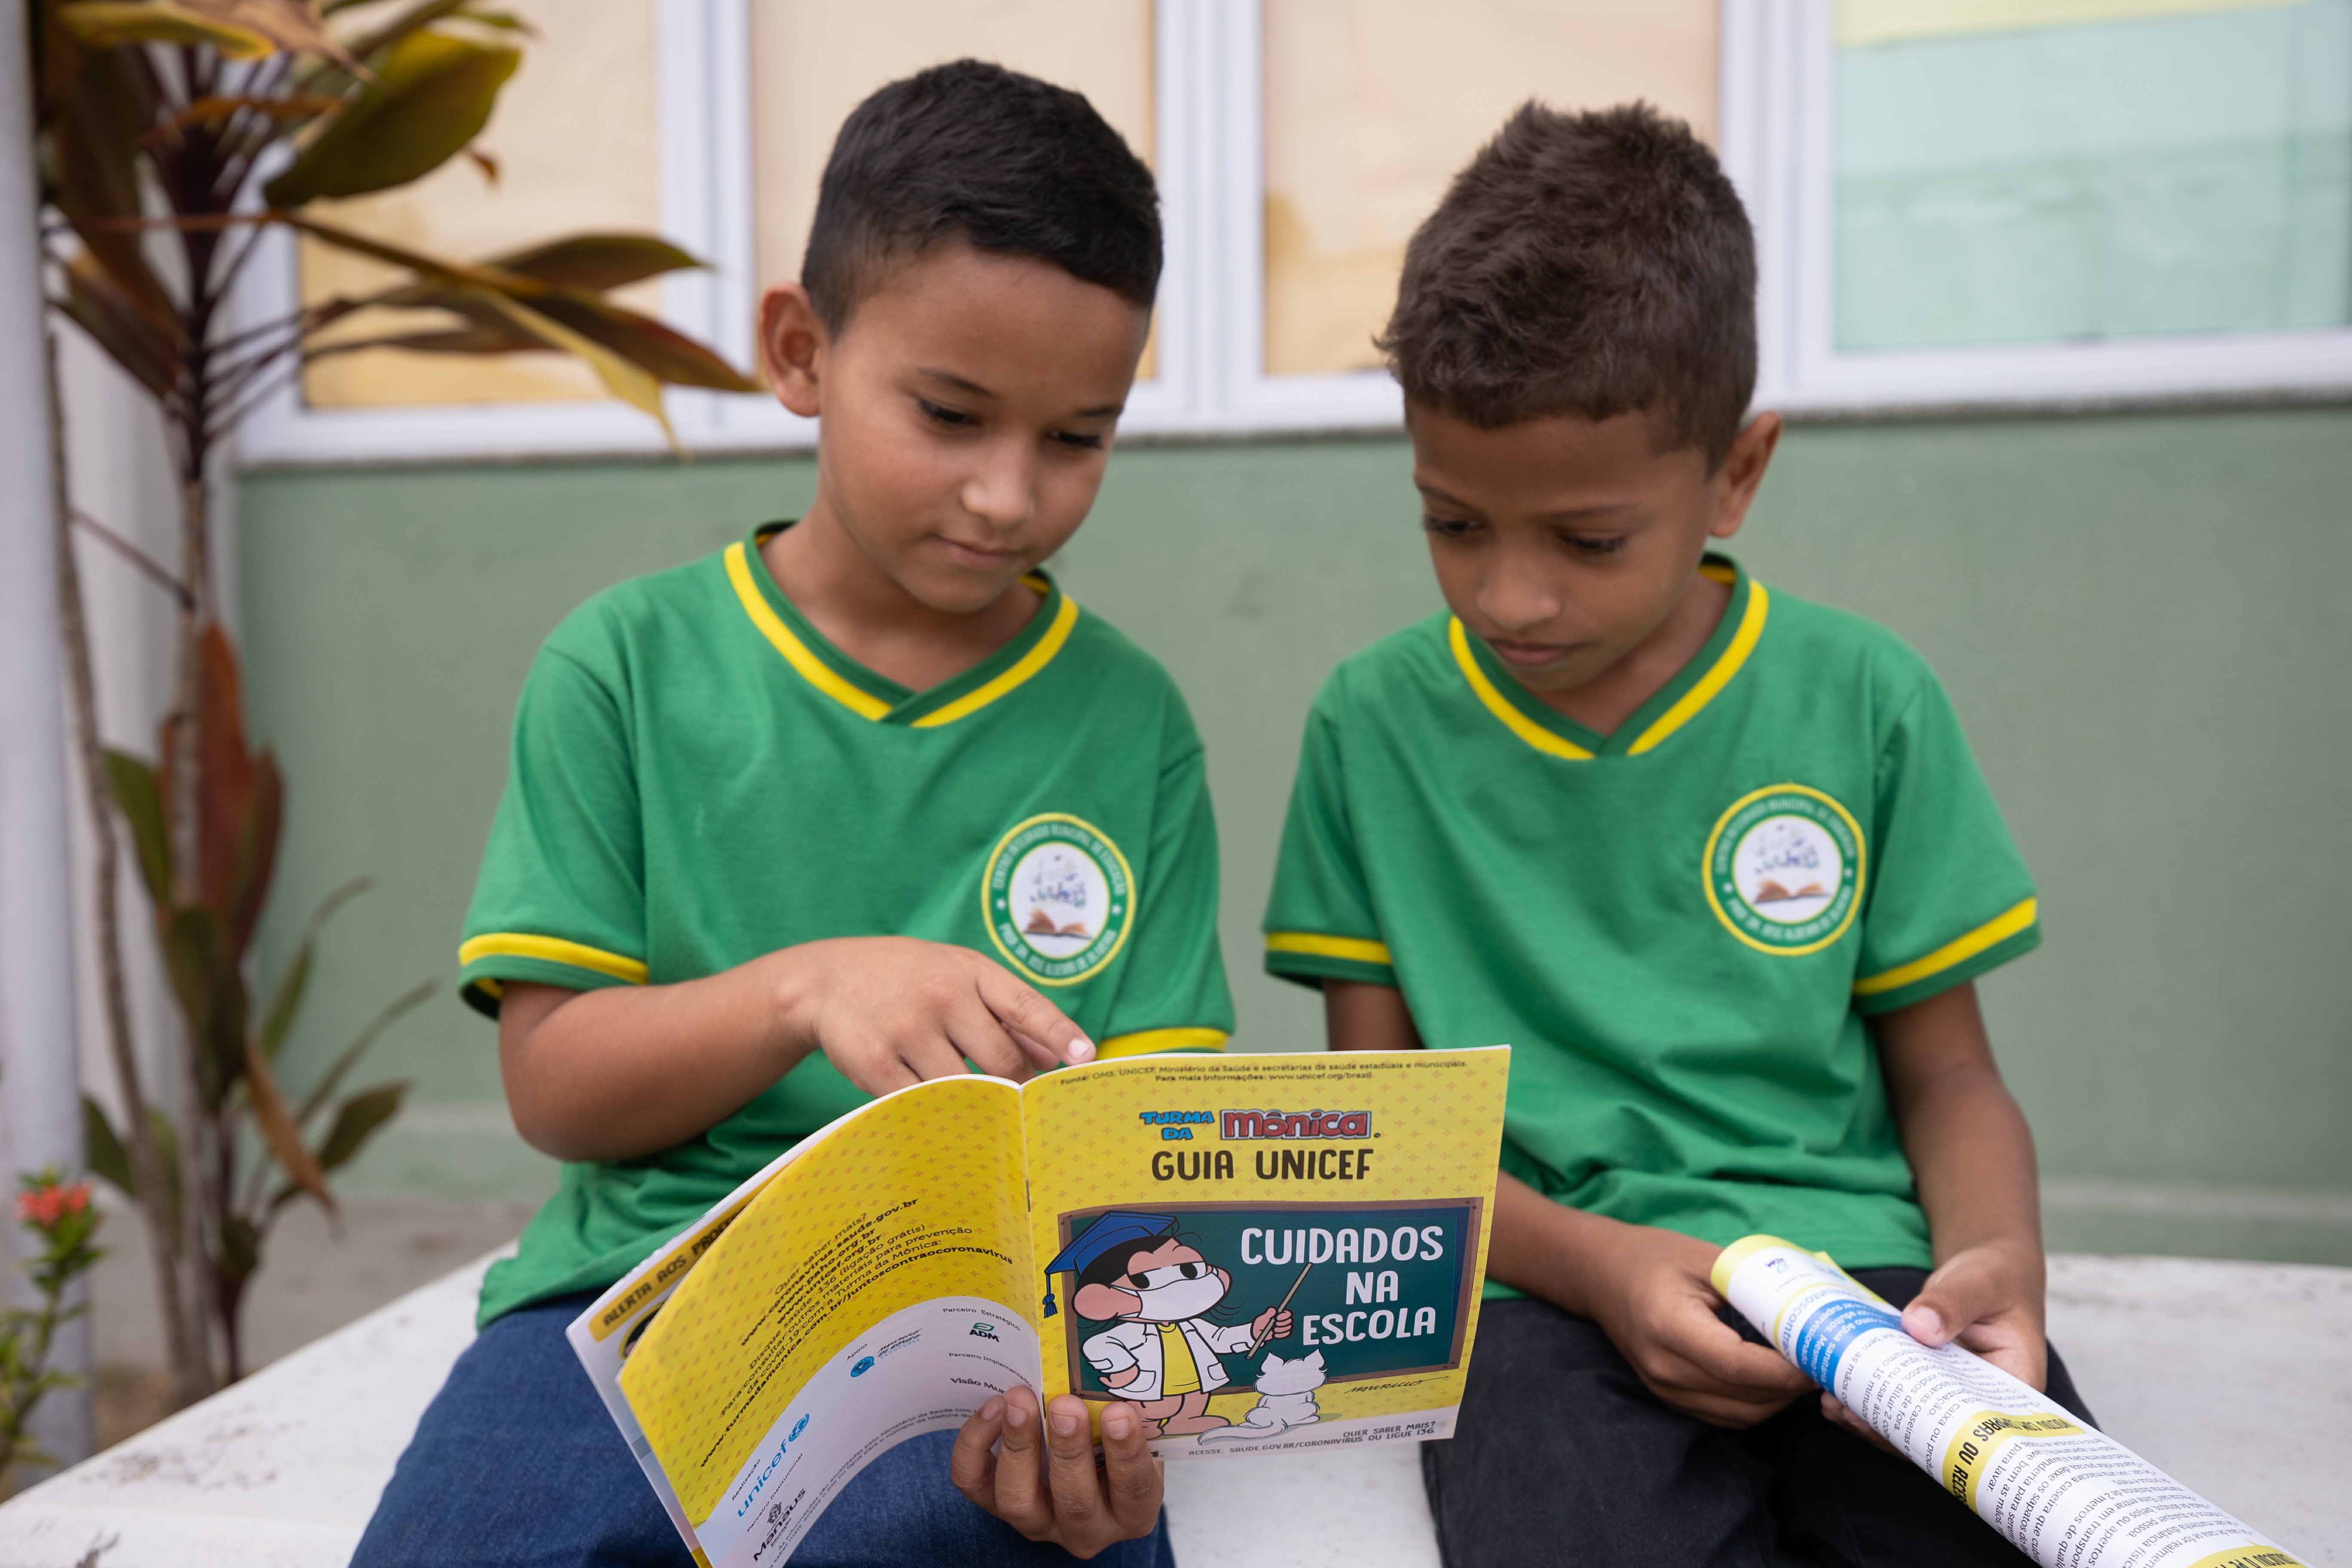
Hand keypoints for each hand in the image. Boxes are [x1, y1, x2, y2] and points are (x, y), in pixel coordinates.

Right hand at [778, 937, 1092, 1093]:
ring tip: (986, 1116)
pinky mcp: (875, 1062)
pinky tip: (942, 1118)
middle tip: (1024, 1107)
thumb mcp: (957, 977)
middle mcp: (941, 995)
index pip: (1024, 1005)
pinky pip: (922, 1104)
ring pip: (964, 1088)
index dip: (1058, 1033)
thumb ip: (1007, 1014)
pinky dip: (938, 1115)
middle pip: (1001, 1059)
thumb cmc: (907, 980)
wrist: (824, 979)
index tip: (1086, 1057)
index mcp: (969, 971)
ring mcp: (907, 1029)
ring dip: (981, 1107)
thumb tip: (1058, 1057)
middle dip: (1018, 1087)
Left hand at [951, 1389, 1162, 1559]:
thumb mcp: (1134, 1431)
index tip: (1119, 1412)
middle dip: (1068, 1449)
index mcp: (1131, 1511)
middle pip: (1075, 1502)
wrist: (1083, 1466)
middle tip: (1064, 1404)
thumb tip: (1116, 1349)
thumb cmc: (1115, 1442)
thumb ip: (1128, 1408)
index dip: (1127, 1453)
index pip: (1134, 1490)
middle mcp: (1085, 1527)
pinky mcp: (995, 1506)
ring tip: (1020, 1397)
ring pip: (1019, 1499)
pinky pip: (974, 1482)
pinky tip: (992, 1407)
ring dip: (1019, 1445)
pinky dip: (976, 1444)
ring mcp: (1038, 1522)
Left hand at [1252, 1307, 1292, 1341]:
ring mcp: (1285, 1327)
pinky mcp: (1284, 1333)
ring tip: (1272, 1330)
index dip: (1284, 1315)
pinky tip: (1274, 1335)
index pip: (1288, 1313)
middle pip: (1290, 1320)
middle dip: (1282, 1323)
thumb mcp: (1261, 1318)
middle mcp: (1284, 1319)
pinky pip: (1286, 1334)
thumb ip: (1268, 1314)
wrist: (1258, 1333)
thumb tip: (1275, 1310)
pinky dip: (1280, 1335)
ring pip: (1289, 1327)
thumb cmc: (1259, 1323)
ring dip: (1280, 1329)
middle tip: (1274, 1325)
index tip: (1276, 1318)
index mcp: (1280, 1314)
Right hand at [1583, 1223, 1813, 1427]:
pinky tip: (1772, 1380)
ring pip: (1740, 1416)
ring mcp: (1664, 1388)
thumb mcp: (1705, 1259)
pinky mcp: (1669, 1398)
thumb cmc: (1654, 1257)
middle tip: (1822, 1363)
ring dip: (1777, 1400)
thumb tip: (1808, 1312)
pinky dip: (1756, 1404)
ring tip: (1802, 1372)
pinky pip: (1725, 1416)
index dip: (1786, 1371)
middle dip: (1791, 1388)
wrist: (1601, 1275)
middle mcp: (1664, 1367)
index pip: (1738, 1367)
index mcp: (1669, 1325)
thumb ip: (1752, 1286)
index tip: (1820, 1357)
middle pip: (1744, 1397)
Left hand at [1820, 1240, 2046, 1445]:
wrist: (1988, 1268)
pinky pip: (1903, 1398)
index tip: (1894, 1428)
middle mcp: (1986, 1398)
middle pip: (1940, 1429)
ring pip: (1916, 1419)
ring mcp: (1955, 1392)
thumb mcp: (1978, 1282)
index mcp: (2014, 1384)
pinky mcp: (1930, 1381)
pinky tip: (1837, 1395)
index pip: (1980, 1426)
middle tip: (1848, 1414)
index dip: (1936, 1434)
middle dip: (1893, 1431)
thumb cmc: (1995, 1275)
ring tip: (1833, 1407)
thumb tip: (1919, 1327)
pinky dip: (1873, 1399)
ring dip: (1875, 1420)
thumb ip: (1952, 1302)